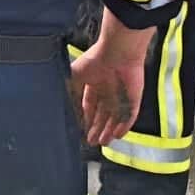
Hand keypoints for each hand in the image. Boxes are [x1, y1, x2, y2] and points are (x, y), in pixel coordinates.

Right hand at [70, 26, 150, 145]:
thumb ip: (69, 89)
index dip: (86, 118)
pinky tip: (118, 136)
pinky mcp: (134, 99)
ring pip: (115, 118)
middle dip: (97, 128)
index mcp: (94, 84)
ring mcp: (121, 96)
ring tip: (102, 142)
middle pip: (103, 114)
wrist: (118, 52)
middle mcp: (107, 92)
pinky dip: (124, 126)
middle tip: (92, 142)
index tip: (81, 129)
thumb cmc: (95, 60)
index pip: (90, 105)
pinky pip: (130, 116)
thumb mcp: (75, 75)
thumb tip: (60, 103)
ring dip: (109, 130)